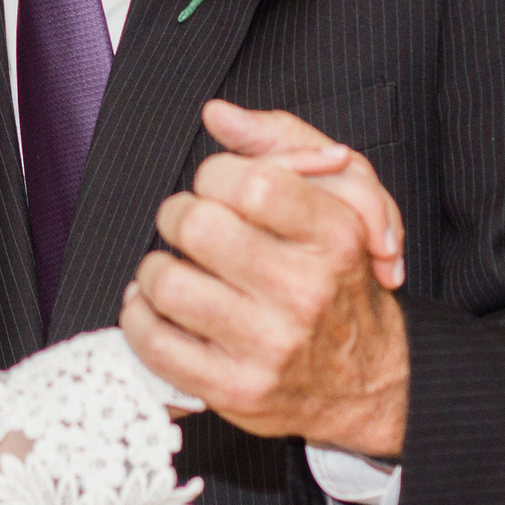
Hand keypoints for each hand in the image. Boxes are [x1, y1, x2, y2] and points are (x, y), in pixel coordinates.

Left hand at [121, 100, 410, 457]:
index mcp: (334, 238)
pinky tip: (154, 307)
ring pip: (167, 283)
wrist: (366, 381)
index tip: (216, 190)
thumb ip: (280, 144)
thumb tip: (217, 114)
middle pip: (198, 227)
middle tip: (188, 226)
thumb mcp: (337, 202)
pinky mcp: (236, 390)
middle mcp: (305, 292)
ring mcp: (269, 346)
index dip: (214, 176)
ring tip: (173, 269)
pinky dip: (139, 317)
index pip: (251, 182)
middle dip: (178, 216)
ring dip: (155, 268)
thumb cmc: (337, 282)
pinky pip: (155, 342)